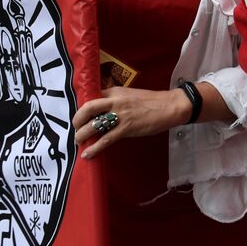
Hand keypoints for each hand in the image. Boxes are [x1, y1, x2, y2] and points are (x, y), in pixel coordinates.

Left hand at [73, 86, 191, 158]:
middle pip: (87, 108)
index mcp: (115, 91)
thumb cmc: (152, 101)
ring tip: (79, 141)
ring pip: (93, 125)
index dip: (83, 109)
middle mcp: (115, 101)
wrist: (170, 106)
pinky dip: (94, 148)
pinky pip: (105, 140)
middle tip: (76, 128)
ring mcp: (120, 115)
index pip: (92, 98)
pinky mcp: (126, 128)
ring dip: (82, 135)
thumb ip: (115, 100)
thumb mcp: (130, 95)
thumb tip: (101, 111)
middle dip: (77, 120)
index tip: (80, 117)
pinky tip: (87, 154)